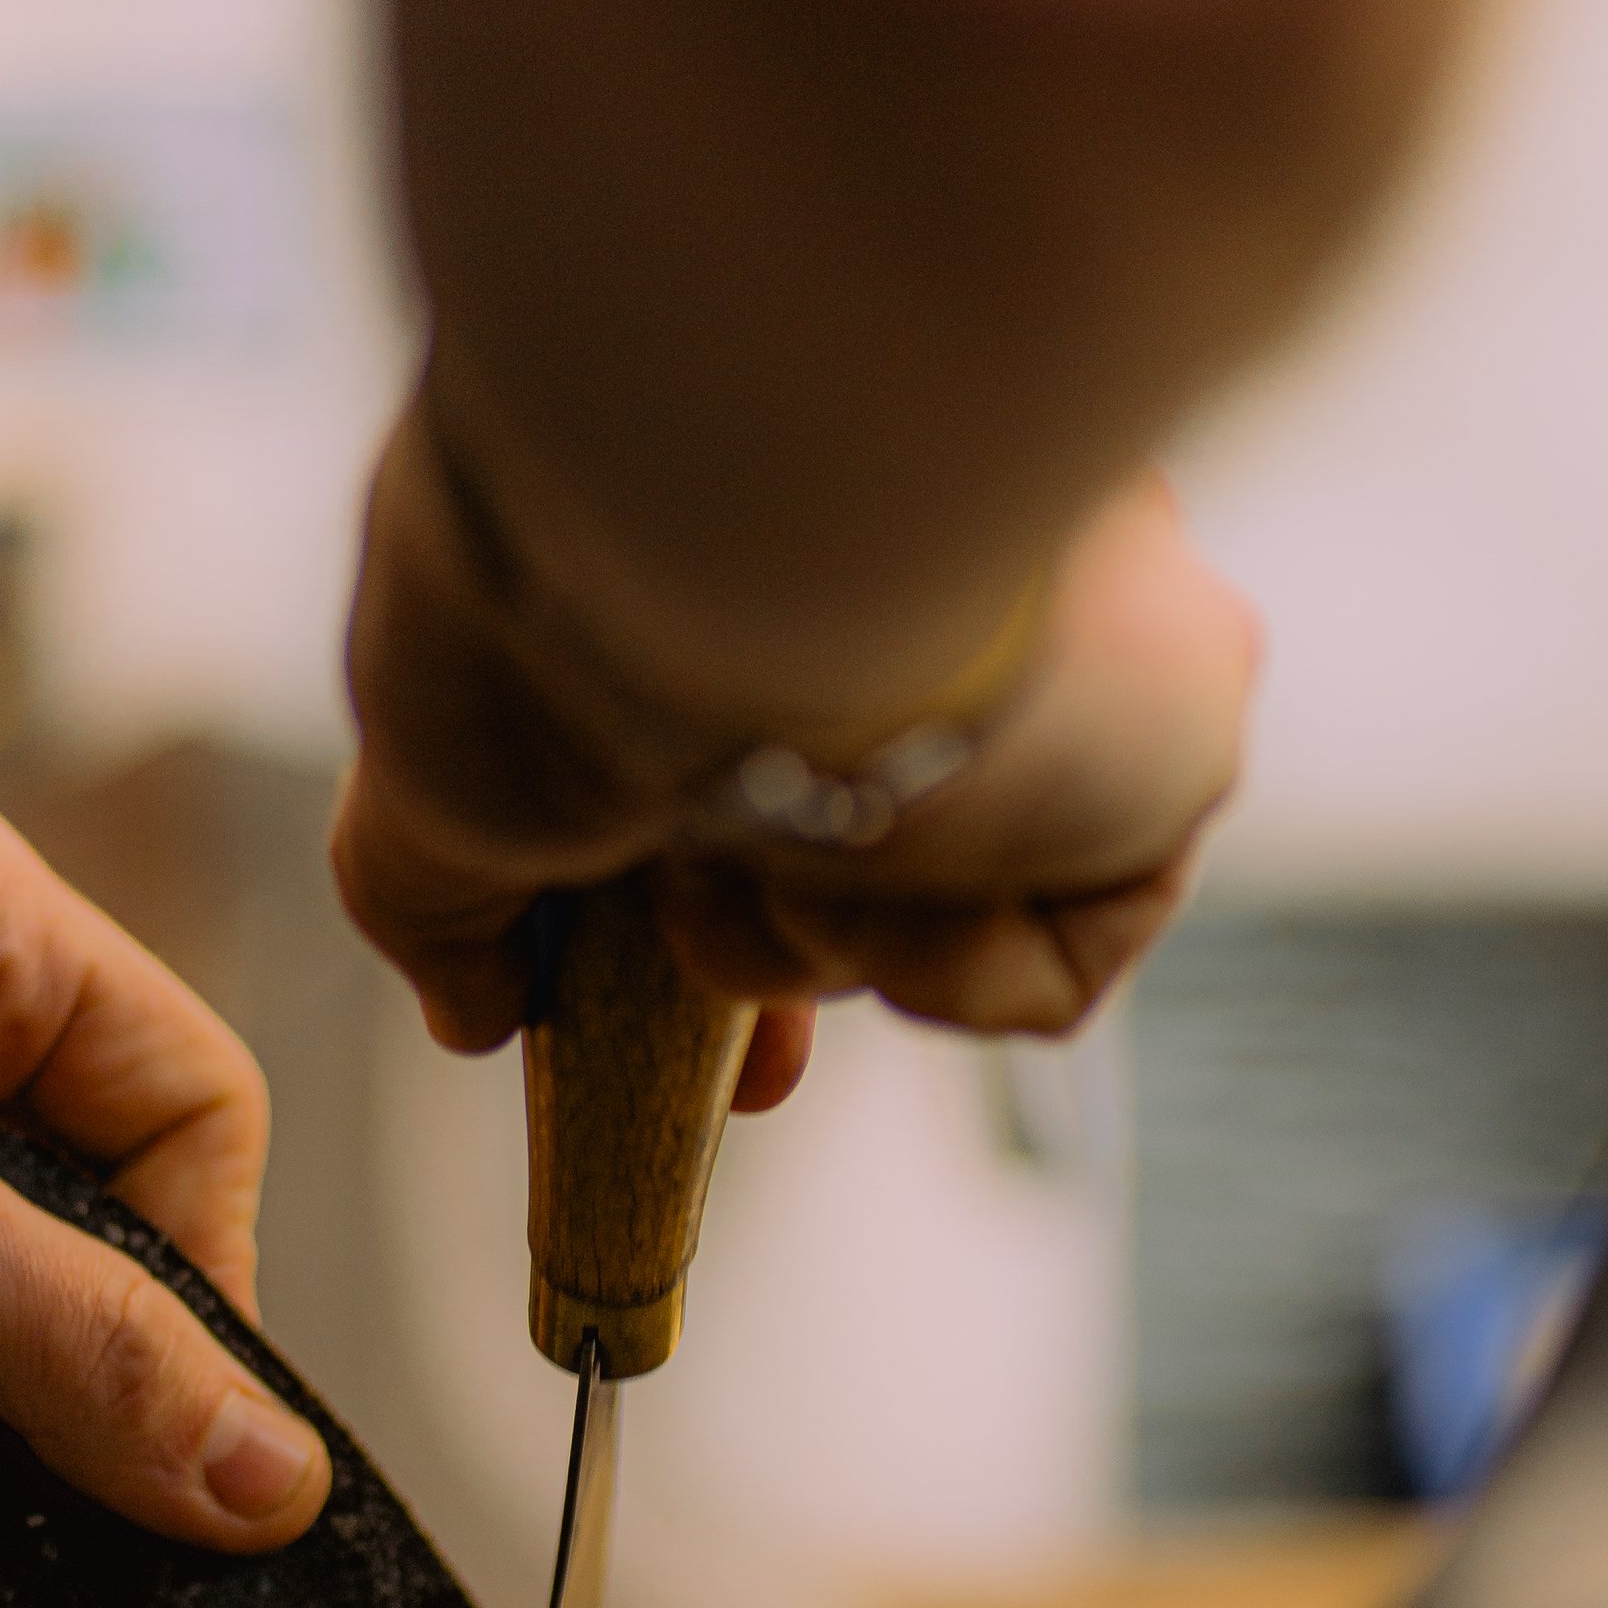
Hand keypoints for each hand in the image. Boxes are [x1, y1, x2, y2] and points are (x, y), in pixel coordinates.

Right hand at [331, 412, 1256, 1093]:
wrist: (725, 538)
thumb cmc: (546, 611)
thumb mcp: (430, 762)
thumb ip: (438, 900)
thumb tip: (474, 1018)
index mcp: (771, 541)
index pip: (773, 751)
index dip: (709, 907)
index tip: (672, 1018)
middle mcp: (941, 560)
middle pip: (871, 846)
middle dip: (781, 960)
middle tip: (747, 1069)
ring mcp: (1072, 639)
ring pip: (942, 900)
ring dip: (813, 932)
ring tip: (770, 836)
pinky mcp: (1178, 733)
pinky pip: (1047, 962)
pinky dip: (935, 962)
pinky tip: (896, 855)